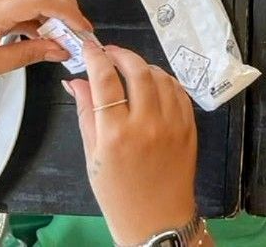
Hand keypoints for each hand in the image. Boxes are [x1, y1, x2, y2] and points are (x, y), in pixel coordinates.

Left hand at [0, 0, 92, 112]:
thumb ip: (27, 54)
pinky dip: (34, 14)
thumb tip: (61, 50)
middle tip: (78, 28)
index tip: (84, 31)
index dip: (68, 12)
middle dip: (65, 1)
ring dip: (50, 8)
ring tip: (62, 36)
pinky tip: (39, 36)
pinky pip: (15, 2)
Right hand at [67, 43, 197, 245]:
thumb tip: (76, 81)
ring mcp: (172, 124)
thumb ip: (86, 114)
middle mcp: (146, 124)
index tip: (90, 47)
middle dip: (121, 54)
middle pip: (136, 71)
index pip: (105, 80)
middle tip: (109, 52)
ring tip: (129, 68)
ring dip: (143, 66)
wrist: (156, 219)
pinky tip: (153, 84)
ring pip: (160, 77)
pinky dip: (164, 81)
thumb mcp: (93, 156)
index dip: (96, 57)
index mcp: (115, 134)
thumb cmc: (118, 194)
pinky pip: (178, 91)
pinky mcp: (189, 127)